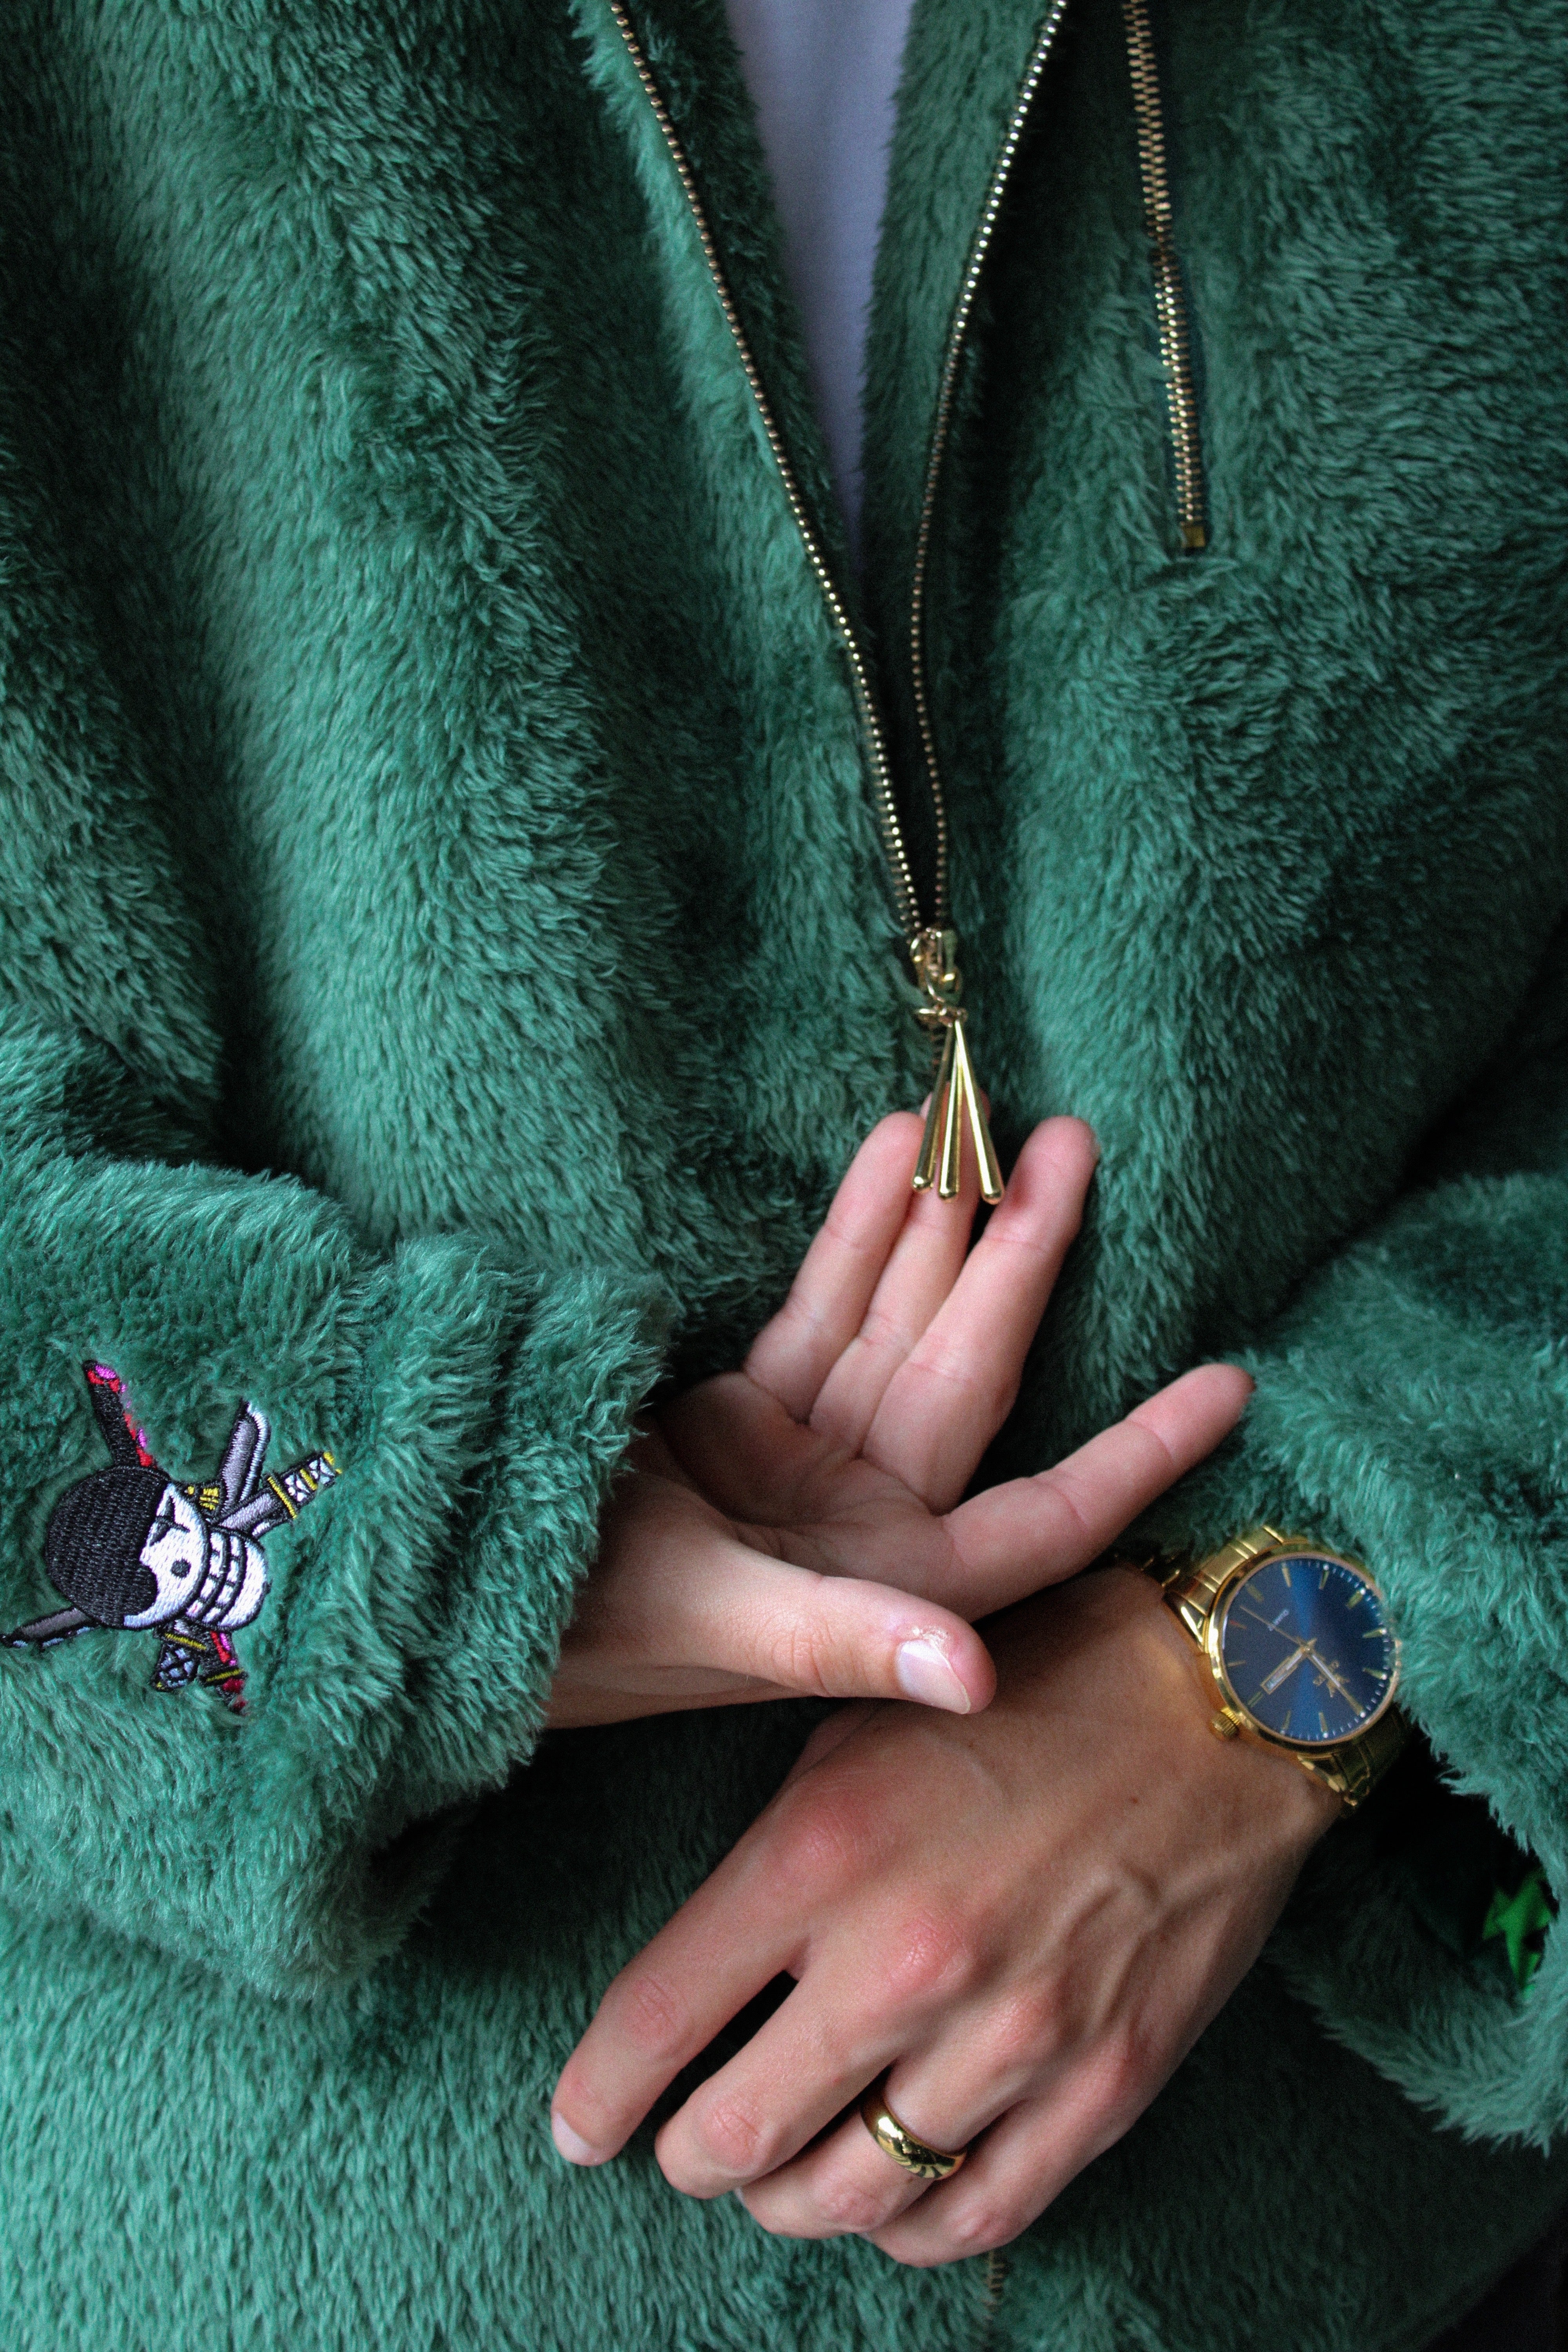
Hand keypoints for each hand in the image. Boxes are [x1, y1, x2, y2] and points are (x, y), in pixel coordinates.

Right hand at [549, 1113, 1251, 1726]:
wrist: (452, 1586)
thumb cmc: (578, 1633)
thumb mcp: (707, 1622)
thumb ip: (843, 1638)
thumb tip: (975, 1678)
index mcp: (887, 1588)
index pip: (1047, 1518)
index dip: (1140, 1457)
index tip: (1233, 1386)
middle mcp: (864, 1520)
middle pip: (970, 1377)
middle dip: (1021, 1261)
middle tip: (1075, 1145)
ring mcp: (803, 1459)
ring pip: (895, 1323)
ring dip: (938, 1225)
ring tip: (986, 1119)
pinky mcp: (738, 1413)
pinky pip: (819, 1309)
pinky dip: (853, 1234)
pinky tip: (891, 1154)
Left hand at [550, 1567, 1337, 2260]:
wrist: (1220, 1702)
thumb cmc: (1029, 1693)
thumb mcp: (863, 1731)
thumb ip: (779, 1861)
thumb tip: (710, 1975)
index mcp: (822, 1854)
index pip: (656, 2019)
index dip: (594, 2094)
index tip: (576, 2126)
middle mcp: (903, 1959)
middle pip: (734, 2137)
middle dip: (689, 2156)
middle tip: (685, 2146)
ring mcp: (1007, 2036)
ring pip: (846, 2195)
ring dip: (791, 2201)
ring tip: (782, 2175)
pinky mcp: (1099, 2086)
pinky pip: (973, 2219)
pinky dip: (909, 2228)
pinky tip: (890, 2198)